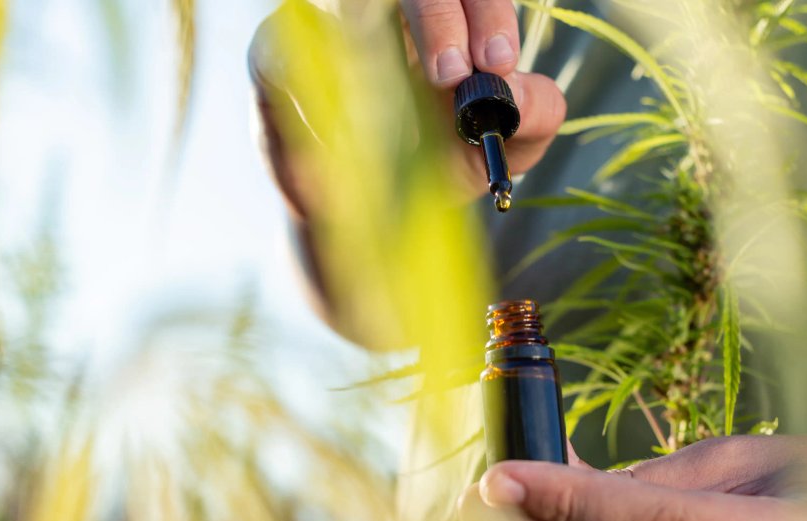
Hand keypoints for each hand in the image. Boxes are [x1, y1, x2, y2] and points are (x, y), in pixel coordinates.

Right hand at [248, 0, 565, 219]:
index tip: (497, 61)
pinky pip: (279, 54)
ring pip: (342, 8)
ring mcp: (328, 25)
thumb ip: (532, 117)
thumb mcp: (495, 149)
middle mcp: (386, 11)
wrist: (368, 214)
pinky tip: (331, 143)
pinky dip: (306, 96)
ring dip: (370, 47)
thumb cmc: (434, 167)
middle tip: (454, 76)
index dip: (487, 11)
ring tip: (391, 109)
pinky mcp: (273, 56)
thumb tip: (519, 89)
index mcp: (446, 23)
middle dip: (438, 18)